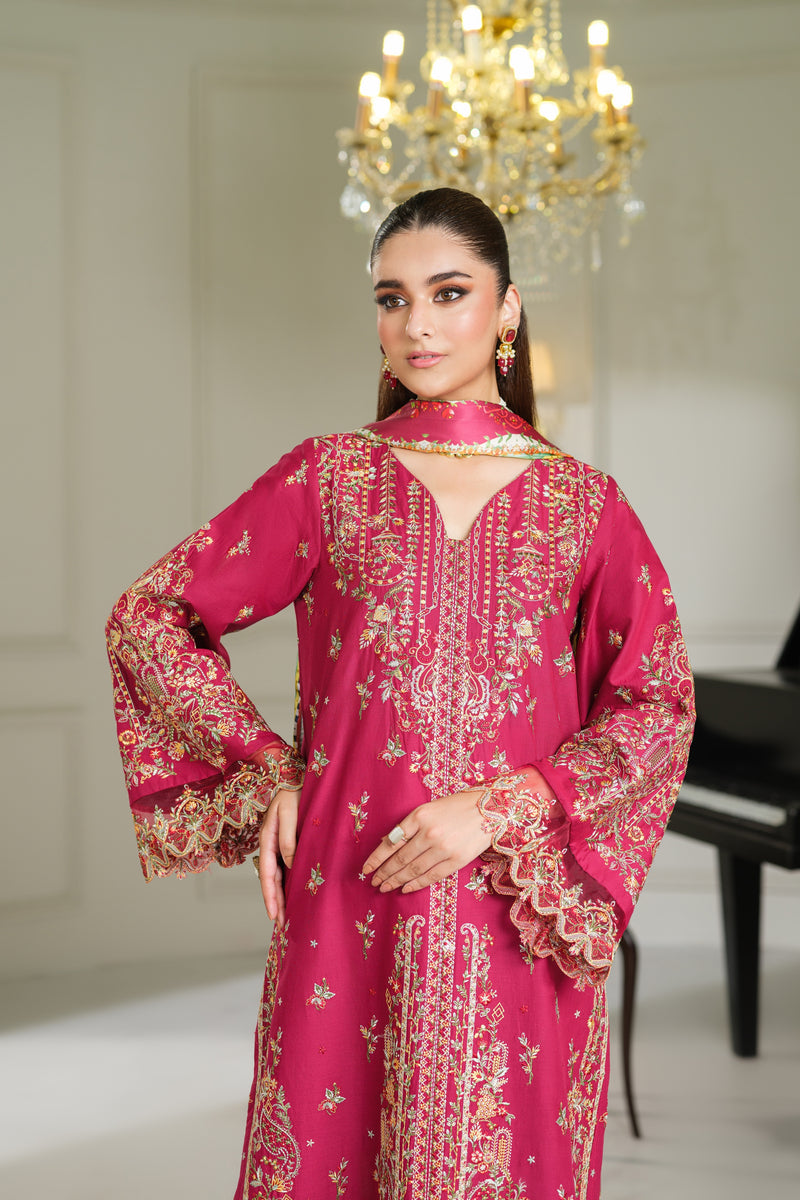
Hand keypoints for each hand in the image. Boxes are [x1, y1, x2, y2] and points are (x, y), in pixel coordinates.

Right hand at [257, 788, 300, 925]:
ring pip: (276, 876)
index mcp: (266, 839)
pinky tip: (291, 892)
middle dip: (275, 902)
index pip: (267, 874)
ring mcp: (276, 844)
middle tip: (281, 924)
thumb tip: (291, 865)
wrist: (293, 776)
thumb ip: (288, 839)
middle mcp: (269, 844)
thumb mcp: (288, 814)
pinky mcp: (285, 842)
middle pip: (270, 880)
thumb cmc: (291, 793)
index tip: (274, 914)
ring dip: (279, 895)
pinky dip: (286, 882)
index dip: (270, 896)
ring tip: (284, 915)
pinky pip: (283, 867)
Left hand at [362, 789, 490, 894]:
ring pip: (413, 870)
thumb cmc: (456, 806)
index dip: (376, 858)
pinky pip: (431, 876)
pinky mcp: (456, 860)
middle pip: (400, 858)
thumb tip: (386, 843)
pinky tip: (405, 888)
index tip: (366, 869)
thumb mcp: (428, 809)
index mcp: (419, 816)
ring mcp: (443, 848)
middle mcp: (429, 833)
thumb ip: (408, 826)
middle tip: (374, 882)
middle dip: (384, 872)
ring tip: (385, 887)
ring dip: (396, 881)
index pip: (391, 841)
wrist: (491, 809)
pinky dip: (416, 884)